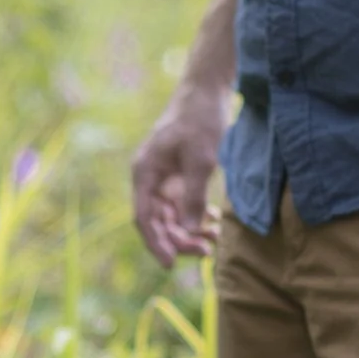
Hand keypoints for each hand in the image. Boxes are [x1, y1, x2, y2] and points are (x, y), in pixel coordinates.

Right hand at [129, 93, 226, 266]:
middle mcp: (149, 179)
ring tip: (214, 240)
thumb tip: (188, 231)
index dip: (156, 243)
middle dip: (180, 240)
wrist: (206, 92)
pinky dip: (196, 217)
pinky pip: (183, 206)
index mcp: (145, 173)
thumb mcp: (200, 159)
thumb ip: (193, 196)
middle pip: (159, 222)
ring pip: (172, 217)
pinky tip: (214, 222)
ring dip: (190, 231)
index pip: (144, 218)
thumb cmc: (200, 120)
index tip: (170, 265)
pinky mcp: (178, 176)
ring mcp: (164, 179)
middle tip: (206, 251)